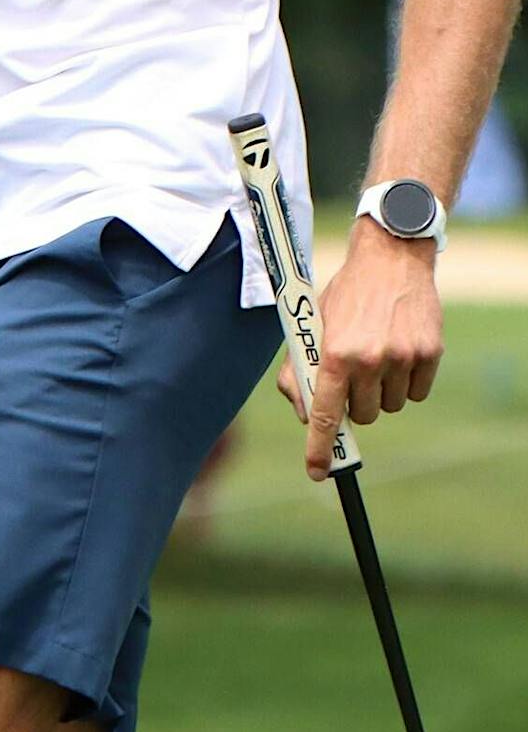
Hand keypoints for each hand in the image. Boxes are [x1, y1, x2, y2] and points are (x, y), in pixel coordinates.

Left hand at [280, 219, 442, 479]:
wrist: (389, 259)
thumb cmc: (345, 295)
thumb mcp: (313, 324)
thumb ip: (301, 369)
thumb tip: (304, 412)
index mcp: (335, 353)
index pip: (326, 413)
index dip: (320, 446)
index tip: (317, 471)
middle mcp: (369, 360)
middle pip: (362, 415)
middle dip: (355, 402)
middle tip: (352, 373)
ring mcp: (403, 358)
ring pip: (390, 407)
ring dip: (381, 390)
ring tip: (376, 354)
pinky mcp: (430, 355)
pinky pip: (416, 393)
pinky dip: (406, 382)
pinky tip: (398, 351)